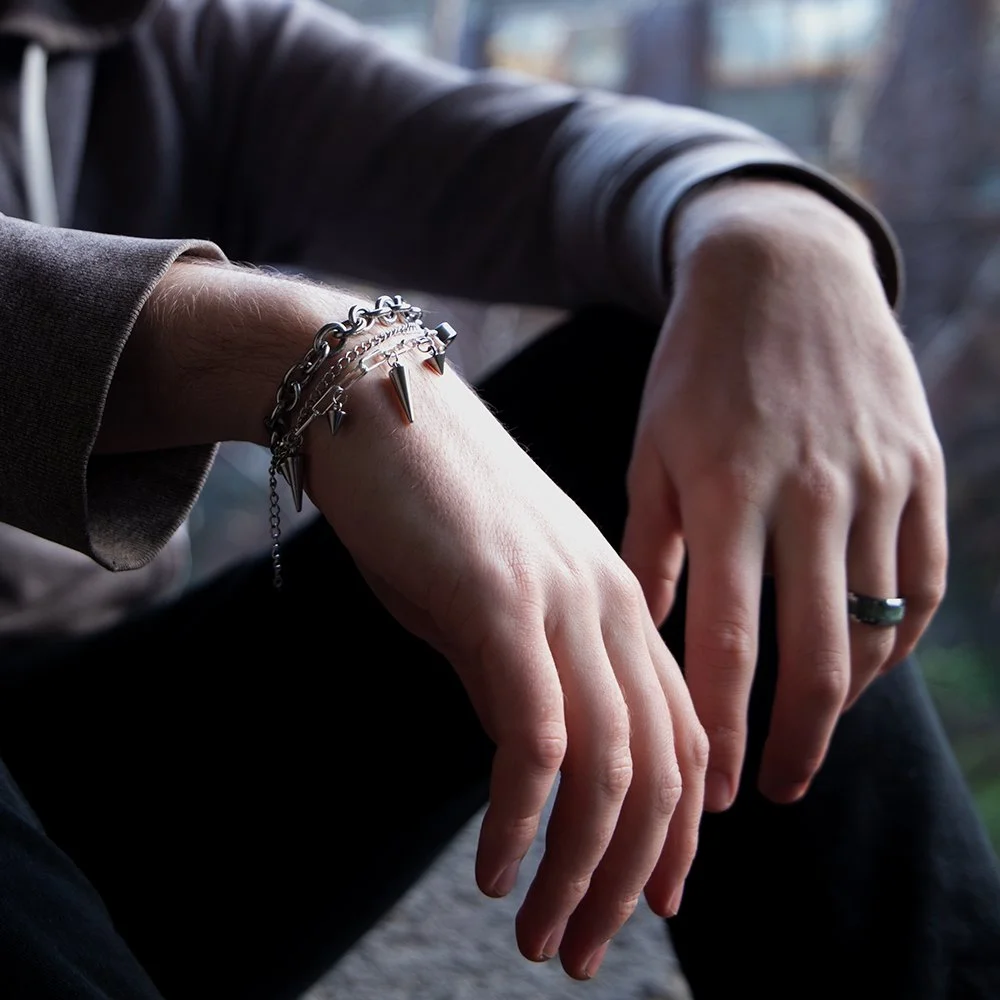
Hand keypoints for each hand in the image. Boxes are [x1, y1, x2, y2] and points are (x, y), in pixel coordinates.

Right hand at [302, 360, 707, 978]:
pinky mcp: (499, 601)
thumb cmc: (429, 505)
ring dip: (581, 872)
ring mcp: (561, 601)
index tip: (657, 900)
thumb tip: (538, 761)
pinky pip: (535, 739)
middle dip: (634, 877)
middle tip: (589, 950)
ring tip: (548, 938)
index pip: (683, 736)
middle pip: (662, 769)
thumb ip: (527, 672)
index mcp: (618, 601)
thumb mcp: (493, 598)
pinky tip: (496, 871)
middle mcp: (609, 604)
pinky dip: (523, 820)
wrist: (373, 402)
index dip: (683, 831)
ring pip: (611, 769)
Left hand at [621, 181, 946, 810]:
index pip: (727, 643)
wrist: (781, 269)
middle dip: (792, 742)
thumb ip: (652, 545)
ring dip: (843, 701)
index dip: (722, 730)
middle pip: (816, 657)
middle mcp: (810, 492)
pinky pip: (924, 584)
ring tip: (808, 738)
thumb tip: (651, 635)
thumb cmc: (696, 368)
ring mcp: (876, 480)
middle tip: (770, 790)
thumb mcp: (653, 447)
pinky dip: (897, 641)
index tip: (711, 789)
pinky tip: (862, 670)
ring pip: (876, 628)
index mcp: (727, 490)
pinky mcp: (922, 468)